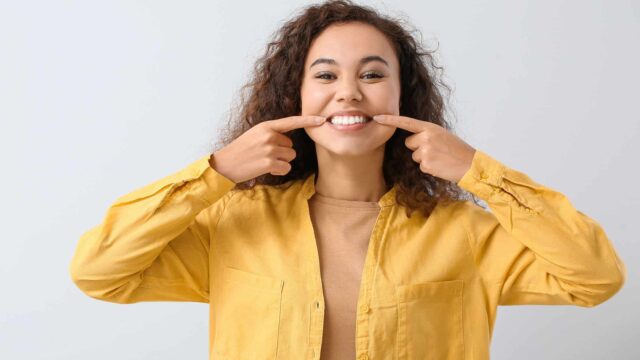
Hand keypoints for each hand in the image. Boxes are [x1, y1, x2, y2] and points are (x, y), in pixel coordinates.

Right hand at [210, 115, 326, 182]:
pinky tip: (265, 169)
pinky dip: (278, 171)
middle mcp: (269, 135)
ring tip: (263, 161)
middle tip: (264, 155)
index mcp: (266, 126)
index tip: (322, 120)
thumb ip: (271, 133)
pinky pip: (286, 168)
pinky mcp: (269, 163)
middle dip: (282, 152)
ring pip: (290, 157)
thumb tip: (288, 140)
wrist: (225, 164)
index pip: (291, 122)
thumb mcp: (255, 135)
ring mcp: (270, 149)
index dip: (308, 121)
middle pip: (291, 146)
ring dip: (280, 162)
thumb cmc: (240, 151)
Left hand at [373, 115, 475, 182]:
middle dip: (418, 148)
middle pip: (409, 143)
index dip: (390, 120)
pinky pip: (420, 166)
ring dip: (424, 159)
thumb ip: (427, 134)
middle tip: (436, 151)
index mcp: (430, 127)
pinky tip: (440, 166)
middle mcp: (426, 137)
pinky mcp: (426, 164)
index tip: (376, 117)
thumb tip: (411, 140)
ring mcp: (425, 150)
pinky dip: (428, 168)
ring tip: (440, 158)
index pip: (406, 122)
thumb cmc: (457, 150)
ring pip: (414, 156)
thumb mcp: (442, 135)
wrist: (471, 164)